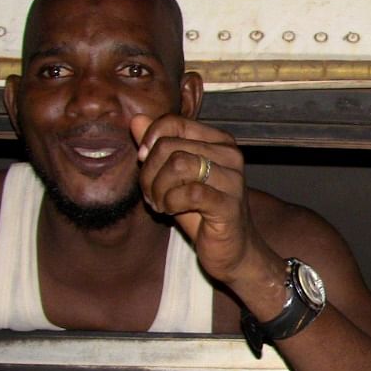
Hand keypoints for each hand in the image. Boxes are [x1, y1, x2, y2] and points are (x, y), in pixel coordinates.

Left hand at [130, 113, 274, 285]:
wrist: (233, 250)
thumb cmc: (203, 212)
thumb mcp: (174, 176)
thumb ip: (158, 146)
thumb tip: (137, 120)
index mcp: (219, 141)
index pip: (174, 122)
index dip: (150, 140)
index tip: (143, 161)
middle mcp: (230, 155)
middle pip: (169, 146)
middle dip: (148, 172)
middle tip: (151, 194)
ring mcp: (232, 179)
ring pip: (177, 164)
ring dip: (158, 188)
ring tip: (160, 203)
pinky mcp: (228, 205)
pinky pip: (188, 193)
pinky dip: (170, 202)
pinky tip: (171, 211)